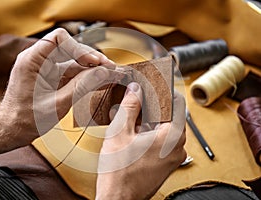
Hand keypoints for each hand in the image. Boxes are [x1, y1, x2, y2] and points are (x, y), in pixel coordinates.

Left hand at [0, 28, 124, 160]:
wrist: (12, 131)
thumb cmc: (25, 120)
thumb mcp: (57, 104)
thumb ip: (82, 86)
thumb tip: (104, 72)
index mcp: (32, 60)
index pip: (59, 39)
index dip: (80, 48)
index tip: (95, 62)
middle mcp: (39, 60)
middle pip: (71, 49)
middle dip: (91, 59)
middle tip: (110, 69)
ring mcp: (47, 69)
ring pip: (75, 62)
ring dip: (92, 69)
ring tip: (111, 75)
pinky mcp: (53, 78)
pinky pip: (73, 73)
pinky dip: (87, 78)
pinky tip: (101, 81)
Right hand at [96, 82, 186, 199]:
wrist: (117, 198)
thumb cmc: (119, 171)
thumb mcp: (120, 131)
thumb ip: (130, 106)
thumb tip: (136, 89)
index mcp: (172, 136)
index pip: (177, 102)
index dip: (165, 90)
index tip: (154, 83)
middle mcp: (178, 147)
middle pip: (170, 115)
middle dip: (152, 105)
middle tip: (136, 97)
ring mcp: (173, 157)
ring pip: (164, 128)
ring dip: (147, 119)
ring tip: (128, 115)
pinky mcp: (165, 163)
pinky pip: (161, 141)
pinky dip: (148, 132)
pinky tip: (130, 130)